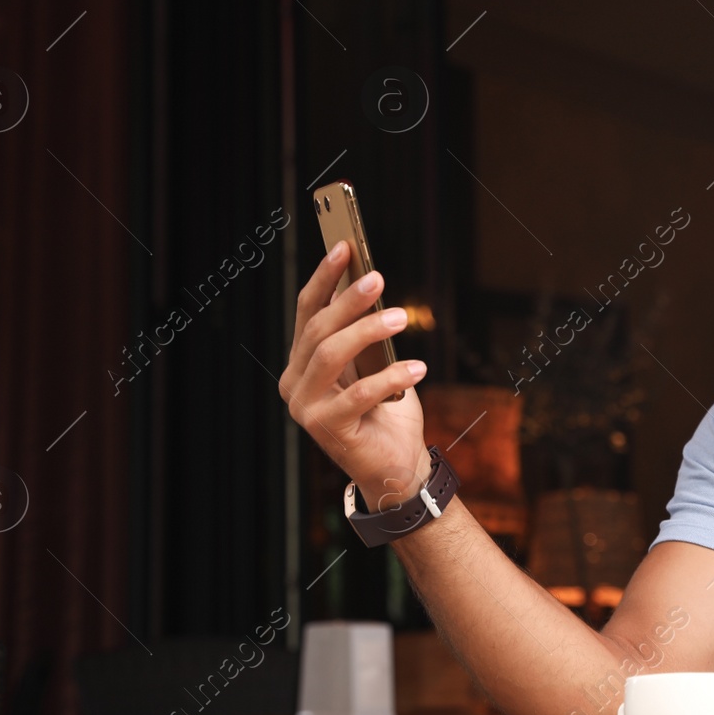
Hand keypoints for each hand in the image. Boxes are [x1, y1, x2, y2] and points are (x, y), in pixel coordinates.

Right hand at [279, 239, 429, 507]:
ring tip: (401, 317)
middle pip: (318, 330)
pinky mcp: (325, 429)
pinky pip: (358, 394)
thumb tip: (372, 287)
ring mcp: (306, 408)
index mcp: (303, 363)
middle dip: (348, 300)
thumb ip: (367, 335)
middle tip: (377, 278)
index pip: (308, 313)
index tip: (344, 246)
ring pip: (330, 354)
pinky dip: (390, 377)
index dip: (324, 278)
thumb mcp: (376, 365)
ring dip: (366, 330)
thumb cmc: (388, 412)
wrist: (396, 468)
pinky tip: (418, 368)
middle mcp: (295, 383)